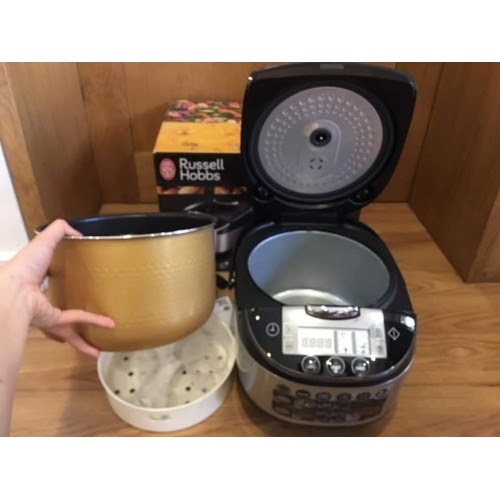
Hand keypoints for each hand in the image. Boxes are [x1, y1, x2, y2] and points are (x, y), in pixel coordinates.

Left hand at [3, 219, 114, 357]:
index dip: (54, 281)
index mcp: (34, 281)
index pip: (46, 282)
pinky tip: (109, 324)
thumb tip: (79, 233)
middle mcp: (39, 301)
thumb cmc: (26, 265)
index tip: (65, 281)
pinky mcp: (53, 321)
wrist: (13, 290)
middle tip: (84, 323)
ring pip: (67, 329)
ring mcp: (45, 314)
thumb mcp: (43, 241)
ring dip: (83, 340)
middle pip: (56, 313)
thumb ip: (59, 231)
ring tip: (98, 349)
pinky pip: (76, 321)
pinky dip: (93, 322)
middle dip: (67, 322)